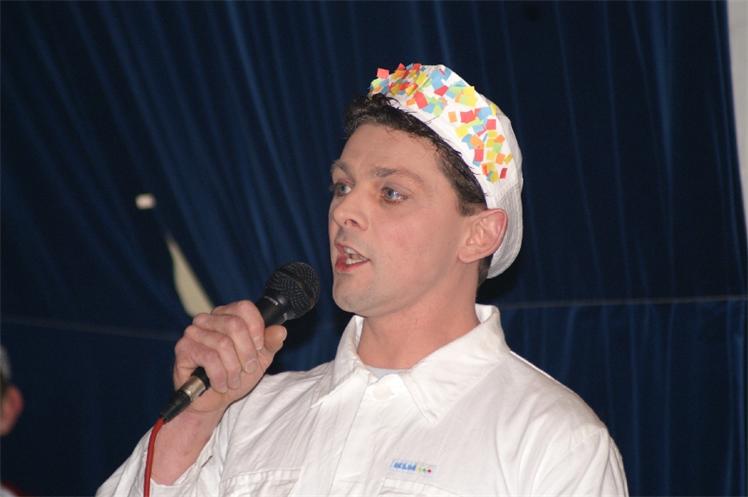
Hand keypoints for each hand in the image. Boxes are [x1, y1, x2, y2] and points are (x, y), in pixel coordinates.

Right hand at [172, 300, 286, 416]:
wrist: (212, 401)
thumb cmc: (234, 376)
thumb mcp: (259, 360)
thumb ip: (270, 344)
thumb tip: (280, 330)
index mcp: (227, 315)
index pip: (245, 307)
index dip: (256, 328)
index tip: (259, 348)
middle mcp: (208, 319)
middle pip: (235, 325)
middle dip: (247, 352)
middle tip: (248, 369)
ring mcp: (193, 332)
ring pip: (223, 343)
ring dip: (233, 369)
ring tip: (233, 381)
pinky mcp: (183, 348)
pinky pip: (209, 358)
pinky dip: (220, 375)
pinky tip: (221, 384)